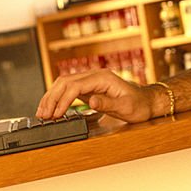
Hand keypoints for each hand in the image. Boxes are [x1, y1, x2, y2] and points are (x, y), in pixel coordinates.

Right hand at [36, 69, 155, 122]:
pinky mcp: (89, 88)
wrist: (146, 102)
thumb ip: (108, 103)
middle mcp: (94, 76)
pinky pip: (68, 89)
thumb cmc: (139, 104)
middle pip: (65, 82)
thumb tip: (91, 101)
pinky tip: (52, 108)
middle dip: (51, 98)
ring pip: (64, 84)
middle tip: (43, 114)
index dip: (63, 100)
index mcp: (103, 78)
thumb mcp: (126, 106)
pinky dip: (58, 98)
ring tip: (43, 112)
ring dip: (52, 97)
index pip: (75, 86)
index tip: (56, 114)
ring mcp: (91, 81)